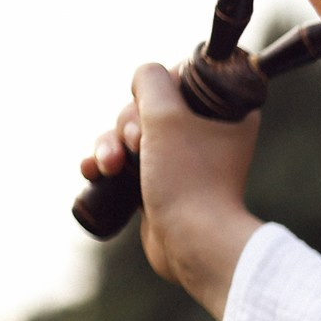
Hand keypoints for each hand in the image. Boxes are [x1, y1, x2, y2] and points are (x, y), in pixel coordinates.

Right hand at [81, 65, 262, 319]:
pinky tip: (92, 171)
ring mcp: (184, 160)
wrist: (193, 243)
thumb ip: (151, 79)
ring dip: (110, 144)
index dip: (157, 91)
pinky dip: (106, 163)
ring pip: (132, 133)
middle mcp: (209, 133)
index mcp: (228, 112)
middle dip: (128, 124)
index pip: (180, 77)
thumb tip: (146, 77)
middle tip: (136, 146)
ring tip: (108, 167)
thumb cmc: (187, 177)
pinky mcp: (162, 183)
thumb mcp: (166, 114)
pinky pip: (126, 161)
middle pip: (150, 106)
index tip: (156, 113)